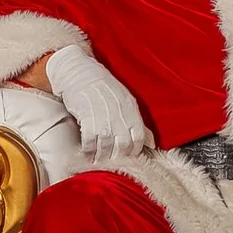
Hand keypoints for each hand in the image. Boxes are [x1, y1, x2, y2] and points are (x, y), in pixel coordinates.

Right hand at [43, 44, 149, 164]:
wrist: (79, 72)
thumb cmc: (104, 88)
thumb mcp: (126, 101)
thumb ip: (139, 124)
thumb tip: (152, 144)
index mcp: (130, 108)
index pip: (138, 136)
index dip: (134, 150)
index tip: (128, 155)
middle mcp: (118, 112)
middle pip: (123, 143)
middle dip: (118, 155)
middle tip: (112, 160)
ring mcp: (102, 115)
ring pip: (106, 144)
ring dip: (102, 155)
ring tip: (98, 160)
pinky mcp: (86, 116)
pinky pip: (90, 140)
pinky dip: (89, 150)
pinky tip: (88, 154)